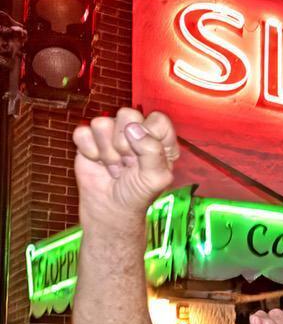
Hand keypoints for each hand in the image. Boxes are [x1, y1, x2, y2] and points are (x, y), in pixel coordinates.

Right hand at [72, 108, 180, 229]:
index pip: (158, 119)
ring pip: (102, 123)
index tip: (144, 157)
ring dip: (106, 151)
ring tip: (114, 165)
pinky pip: (82, 132)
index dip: (148, 136)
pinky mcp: (88, 139)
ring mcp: (111, 133)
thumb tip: (133, 128)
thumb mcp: (156, 178)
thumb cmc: (137, 194)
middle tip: (127, 163)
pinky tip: (97, 162)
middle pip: (127, 114)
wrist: (110, 209)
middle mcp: (136, 131)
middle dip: (124, 144)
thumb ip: (152, 151)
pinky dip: (89, 151)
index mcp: (160, 138)